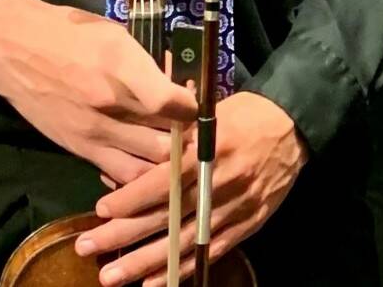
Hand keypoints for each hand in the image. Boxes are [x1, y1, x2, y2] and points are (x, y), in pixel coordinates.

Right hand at [0, 0, 194, 182]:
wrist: (13, 48)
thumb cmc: (69, 33)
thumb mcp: (117, 35)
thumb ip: (148, 65)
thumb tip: (176, 84)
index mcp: (122, 68)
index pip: (172, 103)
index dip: (193, 106)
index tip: (194, 101)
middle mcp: (109, 105)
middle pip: (166, 142)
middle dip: (185, 138)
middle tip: (187, 127)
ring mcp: (92, 132)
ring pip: (145, 168)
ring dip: (163, 163)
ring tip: (169, 147)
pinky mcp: (77, 148)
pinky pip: (117, 174)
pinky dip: (136, 172)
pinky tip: (142, 157)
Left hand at [76, 90, 307, 286]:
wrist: (295, 125)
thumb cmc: (247, 114)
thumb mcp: (211, 113)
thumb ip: (177, 136)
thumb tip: (133, 158)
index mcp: (211, 148)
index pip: (165, 180)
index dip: (132, 197)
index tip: (101, 209)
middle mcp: (221, 182)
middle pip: (167, 215)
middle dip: (123, 235)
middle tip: (87, 247)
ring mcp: (235, 208)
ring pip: (184, 241)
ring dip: (144, 262)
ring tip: (111, 277)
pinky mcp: (247, 224)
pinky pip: (209, 252)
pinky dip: (180, 269)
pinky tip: (153, 283)